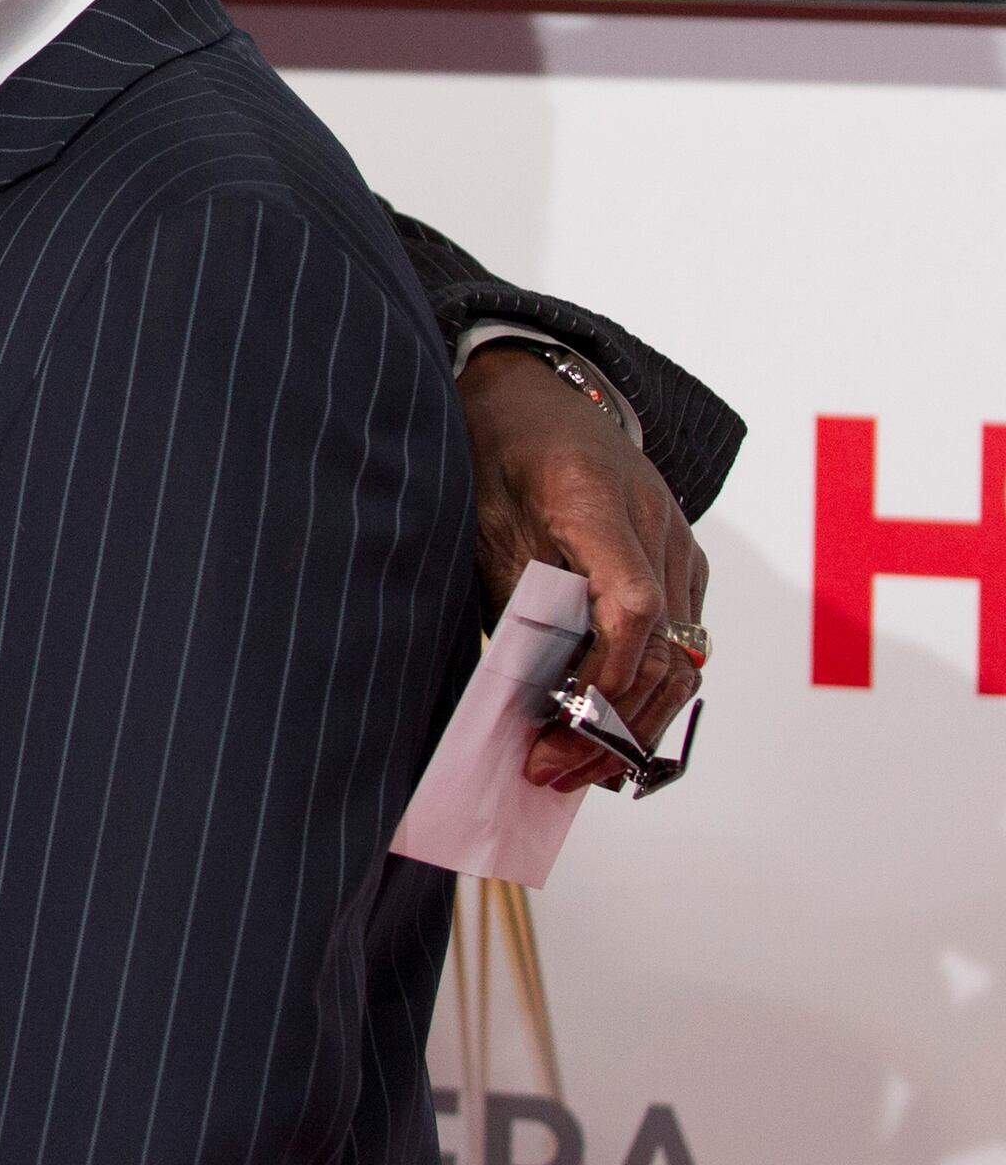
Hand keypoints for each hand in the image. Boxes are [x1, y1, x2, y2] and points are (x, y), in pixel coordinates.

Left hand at [460, 344, 709, 792]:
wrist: (540, 395)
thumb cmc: (497, 451)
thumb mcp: (480, 512)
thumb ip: (513, 594)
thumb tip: (522, 692)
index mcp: (594, 498)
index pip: (630, 601)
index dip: (605, 672)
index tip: (561, 717)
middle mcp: (657, 526)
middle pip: (666, 649)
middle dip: (612, 725)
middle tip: (551, 769)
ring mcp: (681, 549)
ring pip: (682, 662)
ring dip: (632, 726)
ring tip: (571, 768)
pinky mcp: (685, 570)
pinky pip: (679, 646)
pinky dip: (645, 698)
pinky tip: (598, 734)